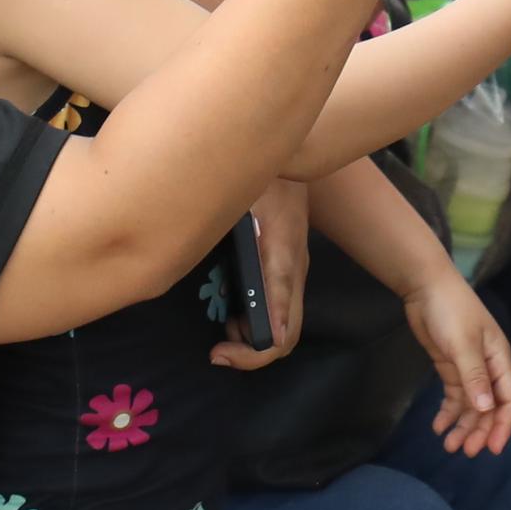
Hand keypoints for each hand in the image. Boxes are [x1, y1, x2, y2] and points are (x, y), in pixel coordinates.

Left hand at [211, 182, 307, 368]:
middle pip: (286, 336)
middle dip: (252, 354)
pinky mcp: (286, 267)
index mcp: (283, 262)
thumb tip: (240, 297)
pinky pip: (277, 309)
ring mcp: (293, 271)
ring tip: (221, 332)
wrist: (292, 155)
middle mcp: (293, 273)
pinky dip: (254, 322)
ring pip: (284, 326)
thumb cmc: (265, 180)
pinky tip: (230, 311)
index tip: (222, 354)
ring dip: (252, 338)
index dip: (254, 352)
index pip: (280, 325)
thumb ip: (243, 249)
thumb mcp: (247, 210)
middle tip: (217, 352)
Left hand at [402, 274, 510, 453]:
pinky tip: (439, 426)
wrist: (425, 287)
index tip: (492, 448)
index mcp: (498, 360)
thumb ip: (474, 377)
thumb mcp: (463, 344)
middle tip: (465, 451)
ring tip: (449, 445)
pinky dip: (449, 412)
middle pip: (489, 406)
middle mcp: (487, 367)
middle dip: (479, 430)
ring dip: (463, 425)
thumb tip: (486, 409)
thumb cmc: (450, 311)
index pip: (508, 399)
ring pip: (471, 405)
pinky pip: (454, 396)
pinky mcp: (450, 366)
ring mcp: (468, 368)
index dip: (503, 425)